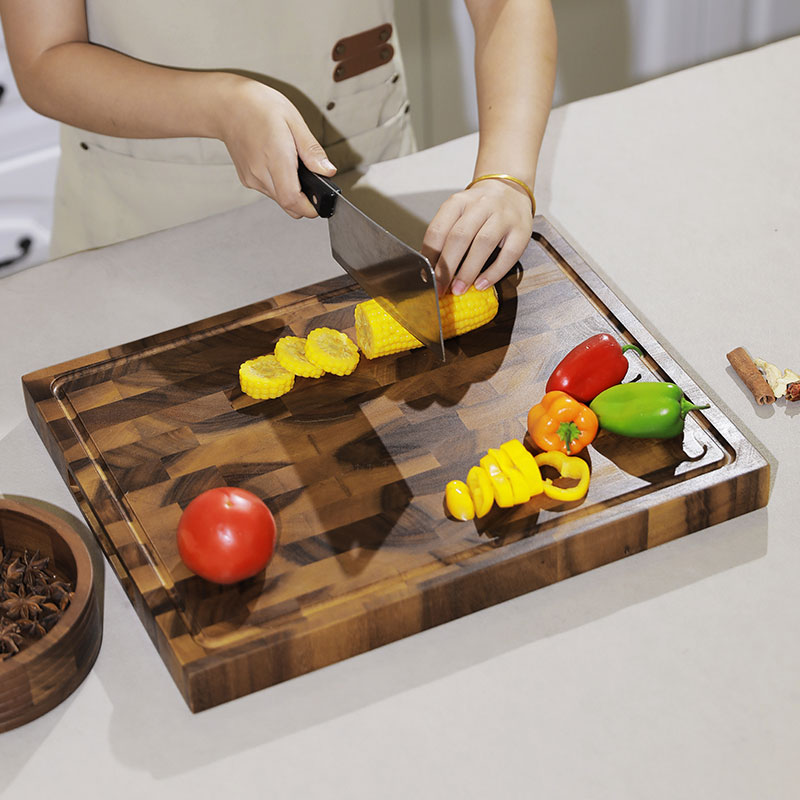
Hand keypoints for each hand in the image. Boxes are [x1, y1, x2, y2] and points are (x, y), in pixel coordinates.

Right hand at [219, 79, 335, 218]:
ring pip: (280, 200)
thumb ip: (312, 151)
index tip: (320, 201)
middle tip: (312, 181)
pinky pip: (270, 192)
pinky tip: (279, 165)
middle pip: (288, 204)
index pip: (292, 199)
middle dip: (305, 201)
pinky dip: (280, 185)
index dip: (310, 207)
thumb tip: (328, 171)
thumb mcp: (294, 121)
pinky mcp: (247, 180)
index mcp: (275, 157)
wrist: (228, 105)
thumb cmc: (259, 106)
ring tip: (293, 165)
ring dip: (292, 192)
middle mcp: (260, 173)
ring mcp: (252, 179)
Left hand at [422, 178, 533, 294]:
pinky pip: (508, 255)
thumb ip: (444, 236)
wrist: (510, 189)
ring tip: (459, 288)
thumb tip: (428, 268)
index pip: (438, 229)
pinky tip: (482, 284)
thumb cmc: (479, 209)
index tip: (427, 277)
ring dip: (468, 271)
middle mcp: (481, 205)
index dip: (430, 256)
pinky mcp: (522, 230)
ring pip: (483, 244)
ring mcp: (503, 216)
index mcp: (459, 202)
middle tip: (441, 287)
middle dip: (447, 267)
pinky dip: (493, 273)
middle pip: (459, 237)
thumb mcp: (457, 214)